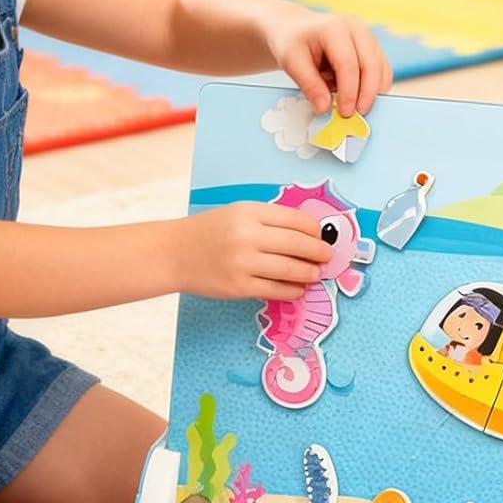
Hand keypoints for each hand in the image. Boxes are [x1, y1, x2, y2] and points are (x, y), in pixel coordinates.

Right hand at [170, 202, 332, 300]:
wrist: (175, 253)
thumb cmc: (208, 232)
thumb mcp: (236, 213)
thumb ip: (268, 220)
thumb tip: (307, 234)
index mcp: (249, 212)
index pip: (295, 220)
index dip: (315, 230)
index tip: (321, 236)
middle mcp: (247, 235)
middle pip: (298, 245)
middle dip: (319, 252)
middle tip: (327, 257)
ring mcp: (243, 263)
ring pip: (290, 269)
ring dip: (309, 273)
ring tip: (315, 274)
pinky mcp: (239, 287)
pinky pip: (276, 290)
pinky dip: (293, 290)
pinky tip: (298, 288)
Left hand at [259, 4, 392, 118]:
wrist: (296, 29)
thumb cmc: (292, 43)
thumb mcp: (291, 62)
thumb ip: (309, 85)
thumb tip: (325, 109)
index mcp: (334, 29)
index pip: (348, 64)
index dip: (348, 91)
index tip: (345, 113)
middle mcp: (356, 30)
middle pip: (371, 65)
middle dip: (367, 94)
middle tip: (358, 116)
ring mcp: (368, 38)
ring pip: (381, 69)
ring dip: (374, 92)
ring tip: (358, 110)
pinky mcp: (372, 49)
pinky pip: (382, 71)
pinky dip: (375, 88)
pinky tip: (360, 100)